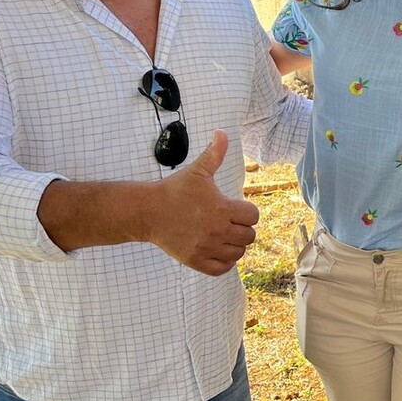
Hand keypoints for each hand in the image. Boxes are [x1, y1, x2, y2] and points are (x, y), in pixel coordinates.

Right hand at [149, 130, 259, 275]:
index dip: (247, 211)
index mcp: (222, 208)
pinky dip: (225, 262)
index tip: (235, 208)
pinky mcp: (196, 261)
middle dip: (242, 228)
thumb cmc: (174, 190)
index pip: (253, 216)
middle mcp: (217, 230)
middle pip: (249, 236)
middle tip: (229, 222)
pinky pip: (223, 268)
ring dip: (235, 245)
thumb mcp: (197, 170)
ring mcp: (207, 247)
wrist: (148, 211)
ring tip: (224, 235)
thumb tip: (222, 132)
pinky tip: (218, 250)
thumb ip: (214, 153)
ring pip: (238, 253)